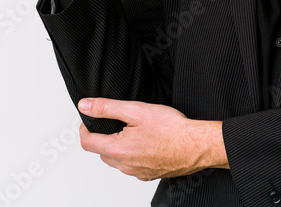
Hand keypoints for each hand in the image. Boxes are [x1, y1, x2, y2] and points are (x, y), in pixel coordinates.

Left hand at [77, 98, 227, 180]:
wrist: (196, 145)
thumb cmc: (172, 129)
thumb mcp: (136, 110)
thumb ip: (107, 107)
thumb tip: (85, 105)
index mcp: (118, 149)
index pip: (87, 142)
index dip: (85, 128)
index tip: (89, 120)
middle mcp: (125, 165)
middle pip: (101, 152)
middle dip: (102, 137)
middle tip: (114, 122)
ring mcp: (137, 172)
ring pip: (117, 160)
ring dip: (118, 147)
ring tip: (133, 131)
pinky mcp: (148, 175)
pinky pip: (132, 166)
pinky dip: (133, 155)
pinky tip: (146, 143)